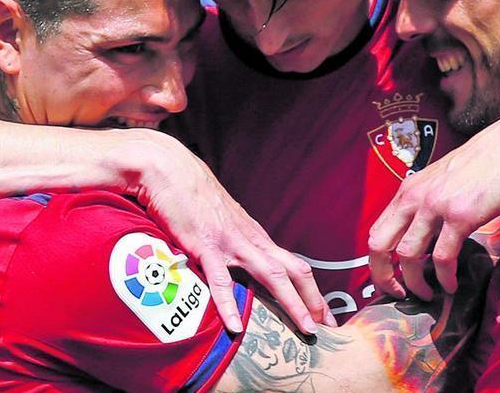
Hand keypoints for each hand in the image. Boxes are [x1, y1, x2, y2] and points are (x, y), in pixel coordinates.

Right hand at [123, 130, 334, 334]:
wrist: (172, 171)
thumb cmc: (194, 196)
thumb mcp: (224, 223)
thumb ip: (235, 242)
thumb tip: (241, 264)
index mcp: (255, 236)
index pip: (293, 265)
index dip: (312, 290)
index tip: (324, 313)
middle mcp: (251, 240)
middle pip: (293, 271)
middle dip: (313, 300)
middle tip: (328, 327)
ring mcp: (231, 243)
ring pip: (271, 275)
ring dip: (292, 303)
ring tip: (305, 328)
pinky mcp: (205, 245)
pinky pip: (220, 280)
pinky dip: (229, 304)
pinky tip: (236, 326)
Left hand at [368, 104, 499, 299]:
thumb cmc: (487, 162)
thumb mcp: (445, 179)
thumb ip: (430, 201)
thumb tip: (425, 234)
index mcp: (409, 189)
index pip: (376, 231)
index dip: (377, 261)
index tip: (391, 279)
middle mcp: (415, 196)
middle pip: (379, 245)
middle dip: (383, 276)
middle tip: (399, 294)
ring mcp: (436, 205)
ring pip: (408, 256)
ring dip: (415, 283)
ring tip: (428, 295)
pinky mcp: (461, 215)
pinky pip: (443, 257)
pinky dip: (445, 278)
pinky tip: (452, 286)